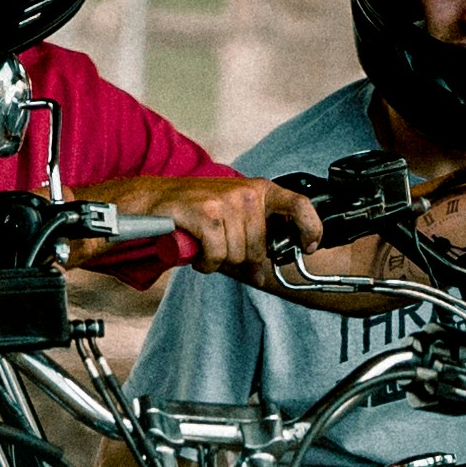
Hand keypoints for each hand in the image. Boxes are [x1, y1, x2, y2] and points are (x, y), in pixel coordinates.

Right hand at [134, 174, 320, 272]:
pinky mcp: (206, 214)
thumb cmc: (195, 211)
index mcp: (260, 190)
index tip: (309, 247)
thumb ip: (251, 244)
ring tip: (205, 246)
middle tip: (220, 248)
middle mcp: (246, 193)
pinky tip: (198, 254)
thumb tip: (263, 276)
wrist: (155, 200)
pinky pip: (217, 256)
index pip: (300, 206)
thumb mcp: (231, 221)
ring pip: (238, 255)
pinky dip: (206, 263)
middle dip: (239, 257)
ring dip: (219, 260)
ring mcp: (226, 202)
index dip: (311, 229)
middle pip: (259, 248)